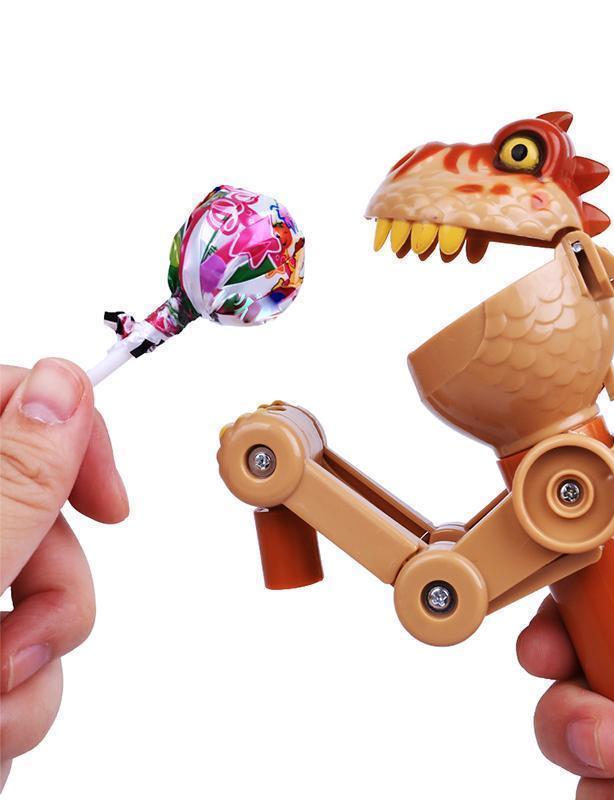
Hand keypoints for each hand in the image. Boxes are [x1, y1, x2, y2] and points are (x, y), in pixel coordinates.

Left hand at [0, 360, 127, 791]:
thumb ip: (11, 478)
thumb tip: (64, 387)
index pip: (9, 402)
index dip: (75, 445)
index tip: (108, 508)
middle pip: (41, 513)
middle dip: (56, 590)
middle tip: (19, 652)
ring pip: (42, 592)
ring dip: (36, 665)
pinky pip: (26, 653)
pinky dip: (17, 701)